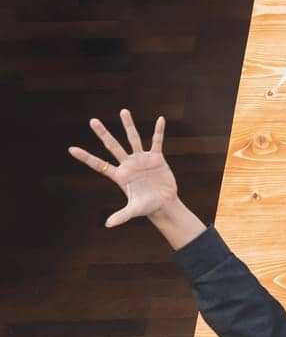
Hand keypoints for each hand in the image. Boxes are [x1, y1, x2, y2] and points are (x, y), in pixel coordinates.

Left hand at [68, 110, 178, 227]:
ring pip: (133, 139)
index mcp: (119, 176)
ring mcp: (141, 159)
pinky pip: (157, 142)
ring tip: (123, 111)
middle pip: (112, 146)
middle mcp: (128, 164)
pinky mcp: (157, 158)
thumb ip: (121, 215)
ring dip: (128, 125)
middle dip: (103, 133)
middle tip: (92, 121)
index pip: (99, 164)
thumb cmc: (147, 207)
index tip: (71, 149)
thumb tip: (108, 225)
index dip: (85, 157)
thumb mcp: (133, 210)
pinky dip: (158, 131)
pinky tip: (160, 120)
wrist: (164, 203)